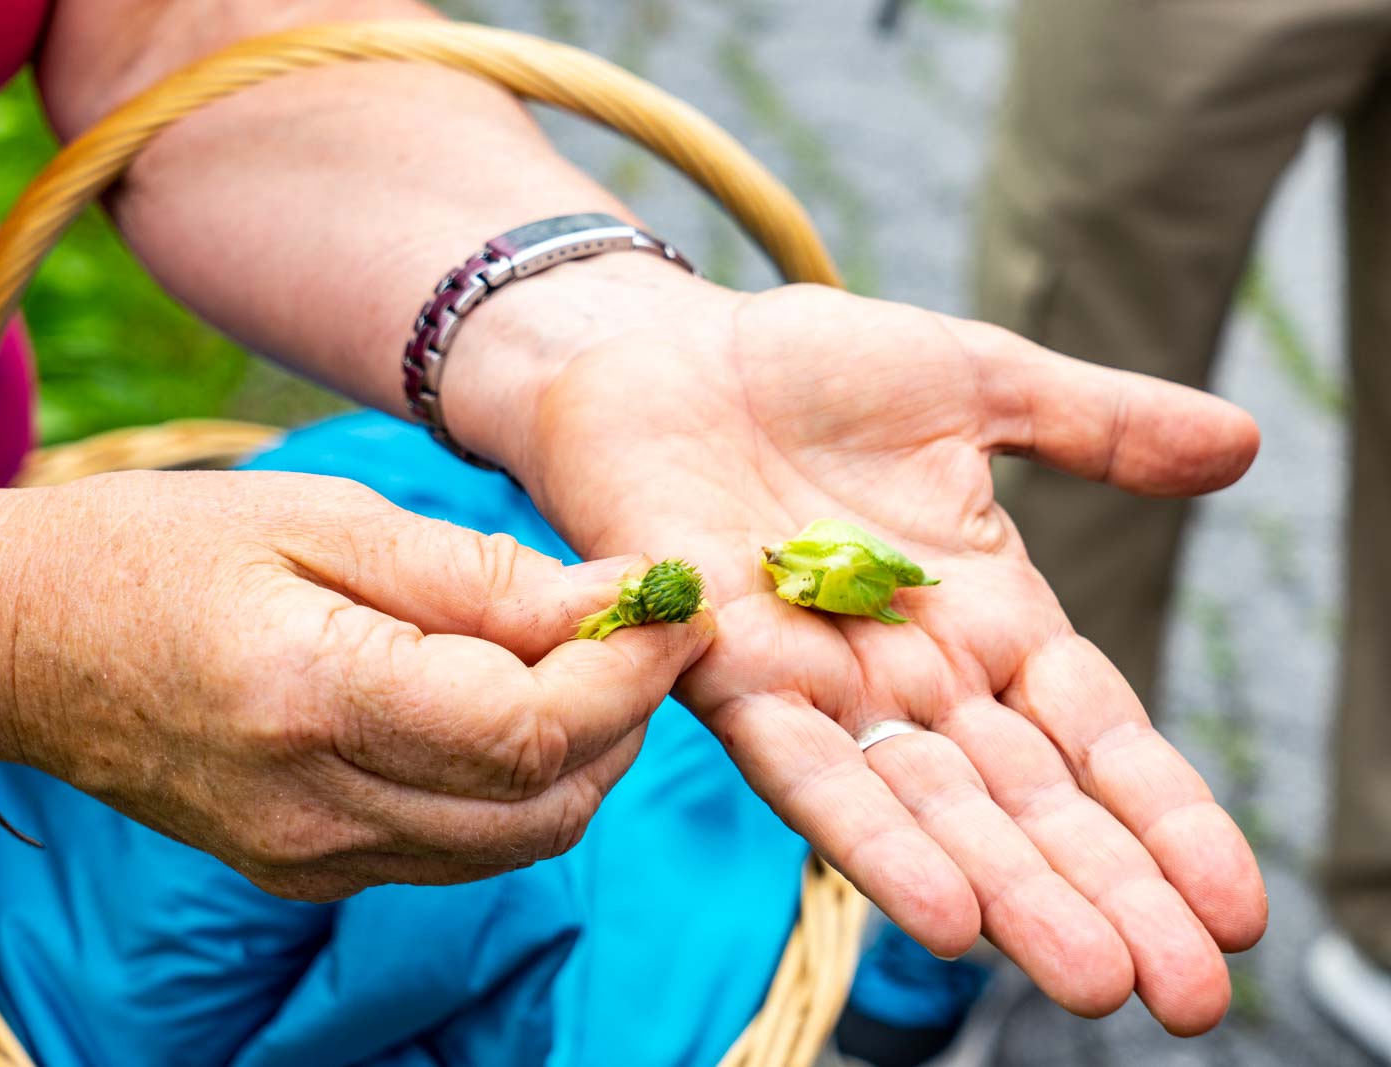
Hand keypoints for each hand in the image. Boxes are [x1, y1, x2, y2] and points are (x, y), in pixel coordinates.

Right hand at [0, 471, 707, 899]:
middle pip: (549, 803)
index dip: (631, 673)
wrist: (23, 642)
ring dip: (584, 757)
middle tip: (641, 629)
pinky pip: (461, 847)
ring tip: (580, 661)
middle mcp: (317, 809)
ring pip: (520, 841)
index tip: (676, 607)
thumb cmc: (163, 548)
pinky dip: (517, 787)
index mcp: (314, 697)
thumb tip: (616, 599)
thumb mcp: (326, 516)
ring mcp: (310, 859)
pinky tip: (505, 708)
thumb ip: (479, 575)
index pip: (533, 729)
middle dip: (628, 716)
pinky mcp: (307, 873)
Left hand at [452, 272, 1265, 1034]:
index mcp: (984, 617)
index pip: (1094, 738)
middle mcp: (913, 673)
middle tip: (1188, 998)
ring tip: (1089, 979)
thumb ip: (1099, 426)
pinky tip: (944, 914)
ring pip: (933, 810)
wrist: (662, 351)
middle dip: (1108, 893)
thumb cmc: (808, 369)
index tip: (1236, 911)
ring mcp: (824, 683)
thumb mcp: (977, 385)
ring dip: (1010, 894)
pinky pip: (808, 770)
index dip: (1164, 819)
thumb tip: (1247, 443)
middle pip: (1027, 802)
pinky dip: (874, 840)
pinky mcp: (730, 673)